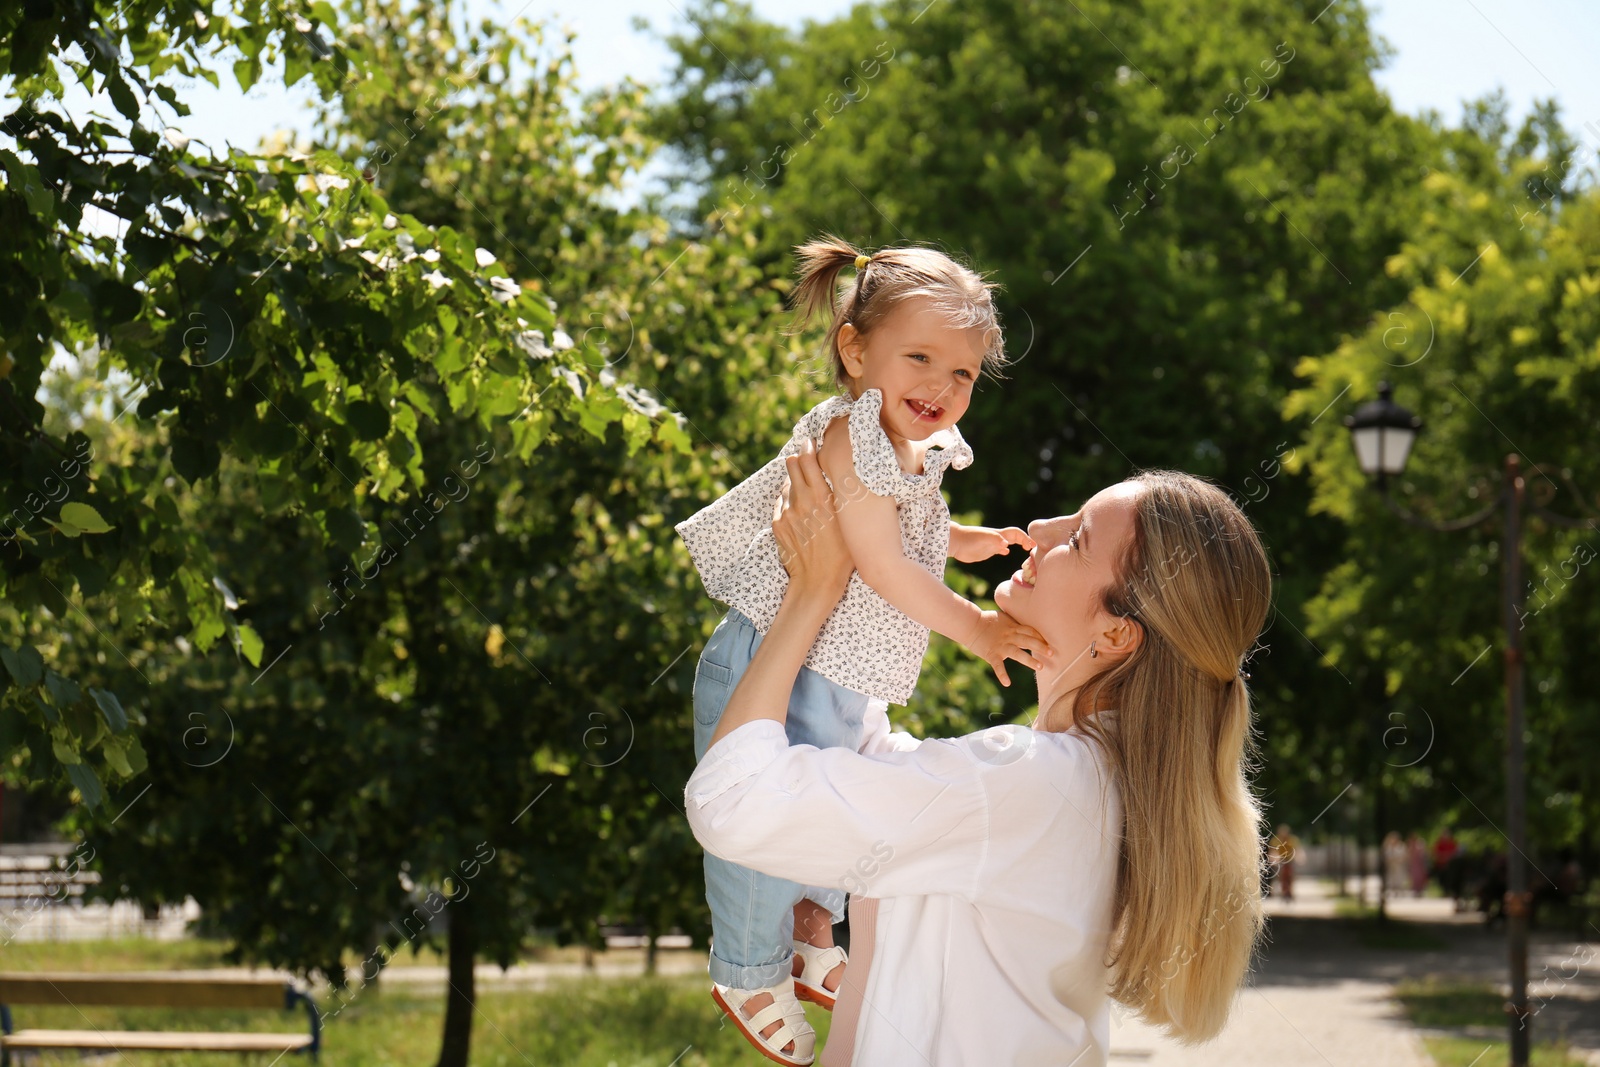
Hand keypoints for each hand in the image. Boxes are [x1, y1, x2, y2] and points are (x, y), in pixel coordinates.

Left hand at [773, 439, 853, 602]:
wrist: (818, 581)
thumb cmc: (843, 553)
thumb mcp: (850, 520)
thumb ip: (842, 494)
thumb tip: (844, 472)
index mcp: (822, 497)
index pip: (808, 459)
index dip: (809, 447)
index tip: (812, 443)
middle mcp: (801, 501)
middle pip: (791, 464)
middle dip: (799, 460)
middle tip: (808, 461)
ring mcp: (786, 512)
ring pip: (786, 483)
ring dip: (795, 481)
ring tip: (807, 489)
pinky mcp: (777, 523)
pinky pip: (781, 502)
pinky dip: (789, 500)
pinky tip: (800, 508)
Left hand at [950, 524, 1034, 563]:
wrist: (955, 542)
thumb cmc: (968, 539)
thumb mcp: (982, 538)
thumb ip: (994, 540)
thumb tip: (1006, 545)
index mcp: (998, 535)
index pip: (1015, 533)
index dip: (1024, 538)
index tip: (1031, 546)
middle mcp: (997, 539)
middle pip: (1014, 537)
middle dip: (1025, 540)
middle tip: (1033, 548)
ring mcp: (992, 545)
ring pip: (1008, 543)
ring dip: (1017, 544)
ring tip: (1025, 550)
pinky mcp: (986, 550)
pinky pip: (998, 549)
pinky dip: (1004, 550)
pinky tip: (1006, 553)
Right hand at [965, 609, 1047, 687]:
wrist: (970, 624)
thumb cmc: (987, 620)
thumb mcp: (1004, 617)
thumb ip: (1015, 622)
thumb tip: (1027, 626)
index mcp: (1013, 627)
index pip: (1030, 631)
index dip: (1040, 637)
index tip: (1050, 643)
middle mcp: (1009, 636)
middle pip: (1027, 640)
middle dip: (1040, 646)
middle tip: (1051, 653)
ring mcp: (1000, 646)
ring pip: (1017, 653)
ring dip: (1029, 660)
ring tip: (1040, 667)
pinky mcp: (991, 655)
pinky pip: (998, 666)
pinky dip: (1002, 675)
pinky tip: (1007, 683)